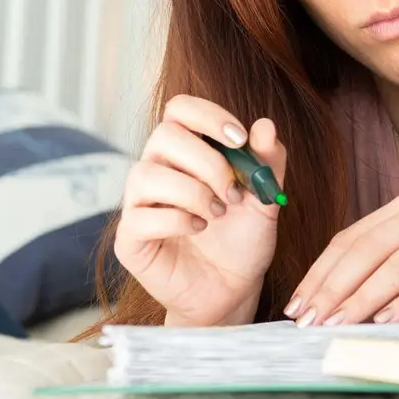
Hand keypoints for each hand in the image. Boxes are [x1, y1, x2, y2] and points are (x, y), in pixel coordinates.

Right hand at [113, 95, 286, 326]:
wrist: (233, 289)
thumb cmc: (243, 239)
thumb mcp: (266, 198)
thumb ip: (268, 162)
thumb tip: (265, 124)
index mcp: (186, 152)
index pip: (179, 110)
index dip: (207, 116)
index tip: (240, 140)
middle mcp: (156, 170)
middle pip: (164, 135)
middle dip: (207, 161)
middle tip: (234, 192)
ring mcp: (138, 204)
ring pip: (146, 174)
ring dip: (193, 192)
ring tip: (218, 213)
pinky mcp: (130, 238)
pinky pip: (140, 217)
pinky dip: (177, 220)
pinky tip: (198, 228)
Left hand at [287, 192, 398, 325]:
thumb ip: (389, 258)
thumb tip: (338, 298)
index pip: (352, 237)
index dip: (322, 270)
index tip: (298, 301)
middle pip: (368, 250)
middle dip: (334, 288)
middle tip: (310, 319)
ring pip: (398, 264)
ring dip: (364, 298)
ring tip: (339, 323)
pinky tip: (386, 319)